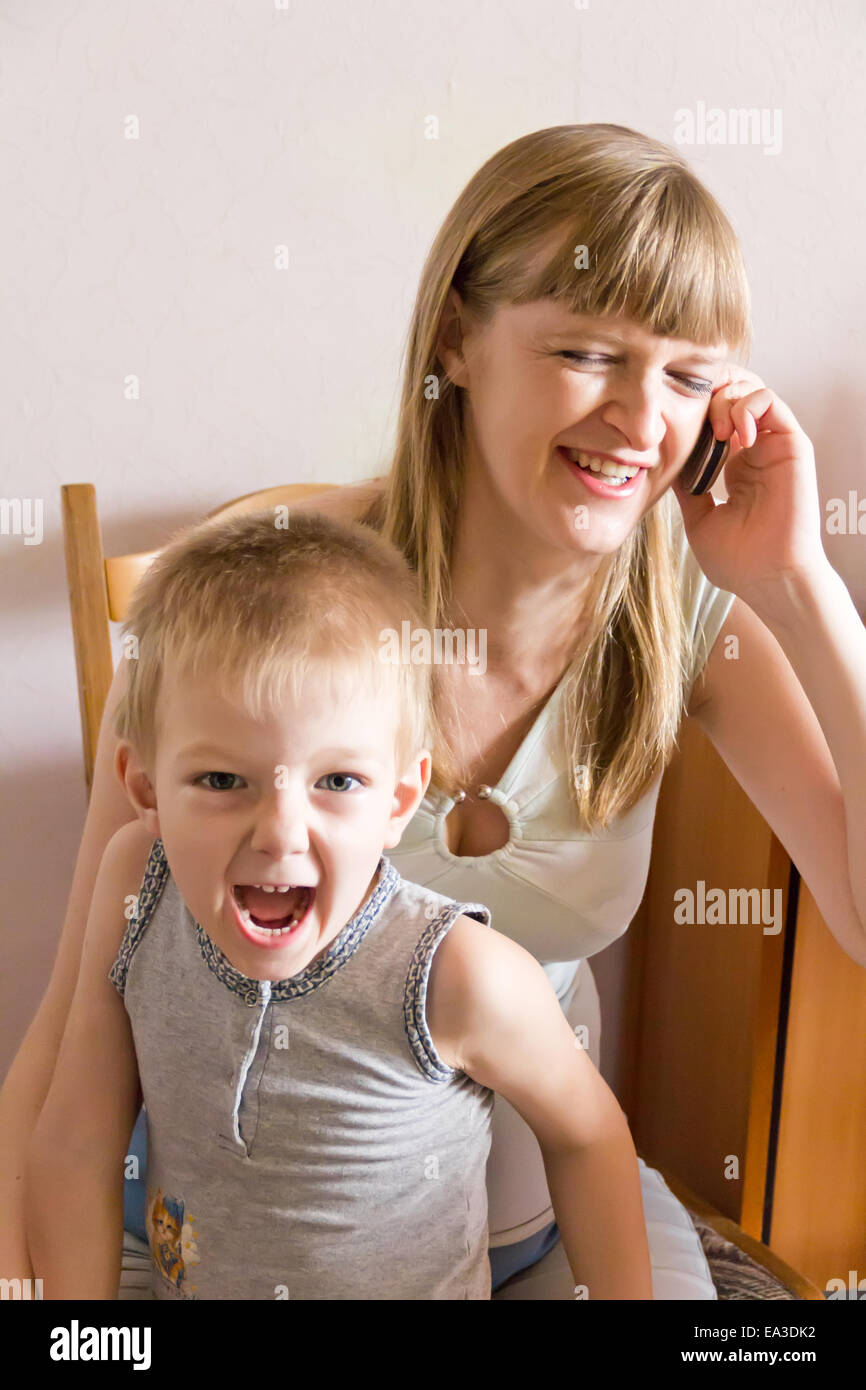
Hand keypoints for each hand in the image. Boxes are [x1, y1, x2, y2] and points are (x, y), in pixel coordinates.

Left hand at [670, 365, 827, 603]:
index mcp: (734, 466)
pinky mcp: (791, 445)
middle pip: (732, 396)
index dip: (694, 411)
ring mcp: (773, 447)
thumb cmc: (738, 561)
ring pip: (750, 391)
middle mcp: (755, 451)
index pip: (714, 418)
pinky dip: (748, 405)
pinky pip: (771, 402)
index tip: (672, 424)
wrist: (768, 578)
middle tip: (692, 415)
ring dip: (726, 400)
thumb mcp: (698, 519)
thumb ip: (687, 487)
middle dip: (709, 393)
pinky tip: (734, 434)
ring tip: (716, 431)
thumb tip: (665, 462)